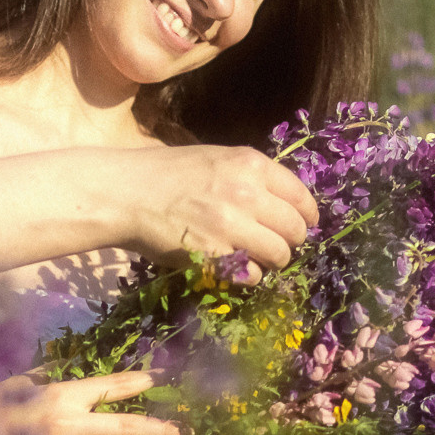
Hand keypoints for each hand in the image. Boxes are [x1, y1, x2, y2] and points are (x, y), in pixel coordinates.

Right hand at [112, 146, 316, 274]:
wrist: (126, 193)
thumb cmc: (167, 173)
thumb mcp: (216, 158)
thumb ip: (252, 176)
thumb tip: (286, 203)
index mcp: (251, 164)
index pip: (302, 197)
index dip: (307, 216)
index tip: (305, 225)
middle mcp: (247, 193)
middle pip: (296, 230)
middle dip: (290, 241)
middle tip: (276, 244)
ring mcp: (231, 226)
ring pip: (280, 255)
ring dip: (272, 260)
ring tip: (255, 257)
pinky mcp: (214, 256)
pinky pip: (253, 275)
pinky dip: (248, 275)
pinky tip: (232, 265)